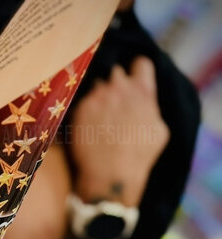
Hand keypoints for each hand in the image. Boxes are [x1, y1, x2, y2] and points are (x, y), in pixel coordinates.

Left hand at [71, 57, 169, 206]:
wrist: (110, 175)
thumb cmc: (139, 157)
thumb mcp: (159, 131)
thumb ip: (151, 109)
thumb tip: (146, 103)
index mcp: (143, 91)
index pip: (141, 63)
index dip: (138, 71)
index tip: (134, 78)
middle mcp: (119, 87)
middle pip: (116, 72)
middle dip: (116, 84)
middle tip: (114, 101)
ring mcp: (97, 96)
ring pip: (97, 86)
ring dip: (99, 96)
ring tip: (99, 116)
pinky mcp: (79, 108)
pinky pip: (81, 100)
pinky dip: (85, 109)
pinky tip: (87, 124)